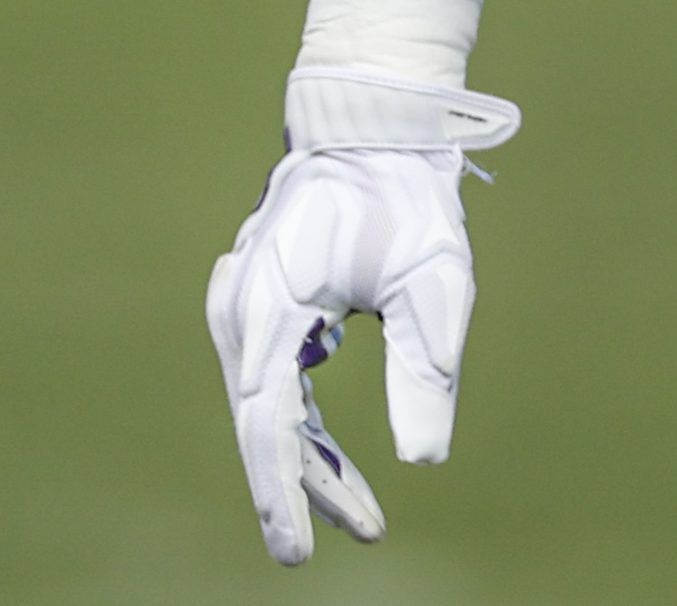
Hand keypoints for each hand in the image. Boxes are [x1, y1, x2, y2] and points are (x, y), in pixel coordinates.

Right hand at [203, 0, 520, 564]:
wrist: (372, 128)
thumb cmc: (406, 198)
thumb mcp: (436, 282)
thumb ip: (425, 370)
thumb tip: (425, 459)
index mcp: (271, 300)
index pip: (266, 417)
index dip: (281, 488)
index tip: (297, 548)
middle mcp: (240, 308)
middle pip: (264, 422)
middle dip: (304, 487)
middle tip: (354, 536)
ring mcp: (241, 309)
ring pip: (267, 410)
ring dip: (309, 463)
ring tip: (362, 515)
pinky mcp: (259, 311)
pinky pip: (273, 386)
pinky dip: (303, 429)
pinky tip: (336, 470)